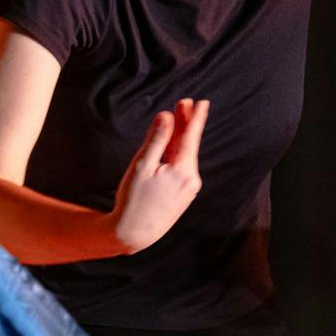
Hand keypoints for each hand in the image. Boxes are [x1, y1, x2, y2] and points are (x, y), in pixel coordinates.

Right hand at [108, 97, 208, 253]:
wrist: (134, 233)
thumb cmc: (133, 199)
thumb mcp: (142, 165)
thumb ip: (156, 139)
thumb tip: (166, 116)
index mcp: (183, 171)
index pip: (191, 137)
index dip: (195, 118)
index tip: (202, 102)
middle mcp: (191, 180)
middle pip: (189, 145)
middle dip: (186, 124)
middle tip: (185, 103)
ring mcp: (189, 189)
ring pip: (185, 157)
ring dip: (181, 138)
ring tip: (178, 119)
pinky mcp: (183, 195)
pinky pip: (182, 169)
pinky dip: (177, 154)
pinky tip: (173, 145)